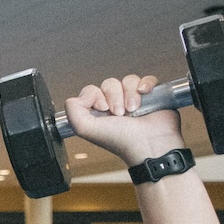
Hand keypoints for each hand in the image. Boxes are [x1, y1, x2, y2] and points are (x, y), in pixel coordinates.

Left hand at [65, 74, 185, 165]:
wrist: (149, 143)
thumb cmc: (120, 140)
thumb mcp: (84, 129)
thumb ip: (72, 110)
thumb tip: (81, 95)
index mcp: (99, 112)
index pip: (92, 90)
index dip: (96, 96)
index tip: (103, 110)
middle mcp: (115, 105)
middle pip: (109, 83)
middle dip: (114, 97)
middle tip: (120, 114)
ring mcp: (134, 99)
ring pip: (128, 80)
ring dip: (129, 94)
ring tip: (133, 110)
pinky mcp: (152, 96)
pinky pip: (146, 79)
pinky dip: (145, 84)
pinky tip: (144, 94)